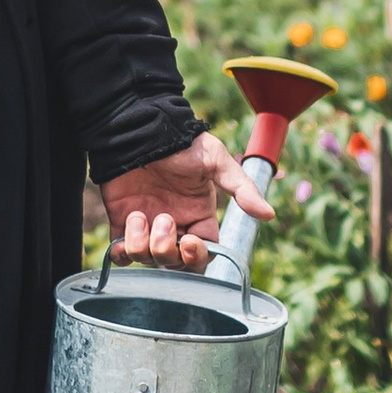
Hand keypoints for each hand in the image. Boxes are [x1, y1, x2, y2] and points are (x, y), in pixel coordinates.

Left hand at [97, 132, 270, 270]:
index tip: (189, 240)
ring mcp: (148, 226)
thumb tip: (269, 214)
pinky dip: (122, 253)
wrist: (140, 128)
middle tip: (162, 219)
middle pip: (175, 264)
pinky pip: (122, 255)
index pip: (203, 253)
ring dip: (142, 245)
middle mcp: (175, 225)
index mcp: (199, 215)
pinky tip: (126, 232)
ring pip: (148, 260)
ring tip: (139, 216)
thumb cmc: (180, 143)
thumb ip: (241, 189)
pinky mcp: (122, 223)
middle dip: (168, 251)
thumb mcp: (215, 161)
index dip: (196, 255)